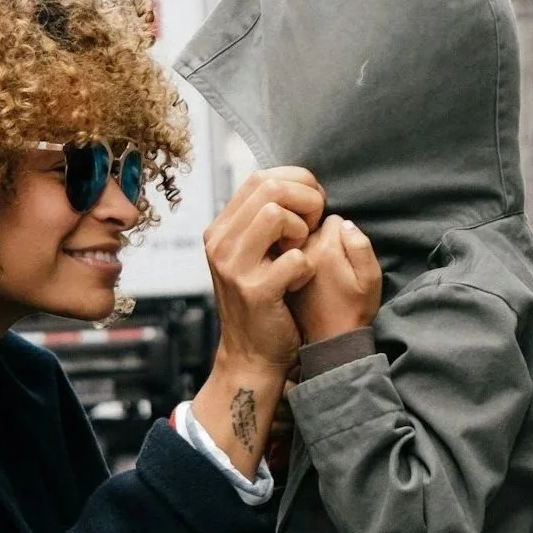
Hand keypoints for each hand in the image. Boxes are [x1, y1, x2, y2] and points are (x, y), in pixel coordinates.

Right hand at [192, 168, 325, 474]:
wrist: (252, 356)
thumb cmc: (264, 300)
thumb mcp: (253, 254)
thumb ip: (263, 220)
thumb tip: (294, 184)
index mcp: (220, 229)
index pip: (260, 177)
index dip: (297, 183)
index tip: (311, 208)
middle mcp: (219, 243)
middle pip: (269, 187)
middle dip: (305, 201)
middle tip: (313, 228)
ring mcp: (233, 267)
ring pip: (276, 213)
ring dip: (302, 230)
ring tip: (302, 252)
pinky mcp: (255, 291)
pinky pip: (295, 257)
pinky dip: (307, 267)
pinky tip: (300, 281)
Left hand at [291, 216, 381, 345]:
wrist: (327, 342)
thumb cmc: (354, 310)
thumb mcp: (370, 279)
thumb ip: (360, 246)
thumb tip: (345, 223)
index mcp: (326, 248)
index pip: (333, 219)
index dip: (342, 234)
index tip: (345, 256)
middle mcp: (302, 250)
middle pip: (312, 224)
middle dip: (323, 237)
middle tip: (332, 265)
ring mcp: (285, 261)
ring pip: (297, 237)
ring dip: (307, 246)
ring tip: (319, 272)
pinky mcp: (277, 273)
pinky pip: (286, 252)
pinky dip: (294, 258)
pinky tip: (302, 277)